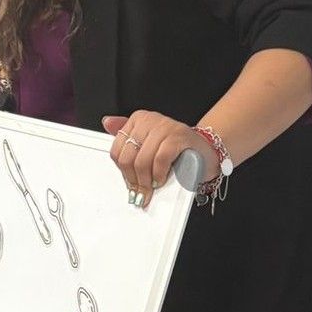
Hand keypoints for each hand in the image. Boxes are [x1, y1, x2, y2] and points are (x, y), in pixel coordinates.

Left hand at [102, 112, 219, 206]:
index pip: (117, 151)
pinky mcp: (179, 137)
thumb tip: (107, 123)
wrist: (204, 151)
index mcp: (138, 120)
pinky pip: (160, 160)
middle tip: (141, 191)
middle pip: (127, 158)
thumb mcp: (148, 142)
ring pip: (142, 161)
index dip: (123, 172)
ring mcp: (165, 127)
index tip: (131, 183)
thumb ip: (128, 135)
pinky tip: (161, 179)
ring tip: (152, 187)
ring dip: (146, 180)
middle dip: (134, 180)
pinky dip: (159, 174)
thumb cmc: (176, 149)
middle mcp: (150, 120)